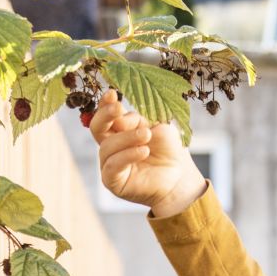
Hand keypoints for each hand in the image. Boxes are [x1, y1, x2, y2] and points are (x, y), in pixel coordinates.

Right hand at [90, 89, 207, 216]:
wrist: (179, 177)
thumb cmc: (169, 150)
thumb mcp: (156, 127)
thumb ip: (138, 121)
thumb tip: (119, 120)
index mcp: (120, 130)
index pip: (105, 115)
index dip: (105, 104)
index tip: (112, 94)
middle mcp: (111, 146)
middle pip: (96, 128)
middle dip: (105, 116)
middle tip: (118, 108)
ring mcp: (110, 164)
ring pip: (107, 147)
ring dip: (127, 138)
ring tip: (146, 135)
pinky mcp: (113, 182)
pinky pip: (112, 166)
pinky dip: (127, 156)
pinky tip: (143, 151)